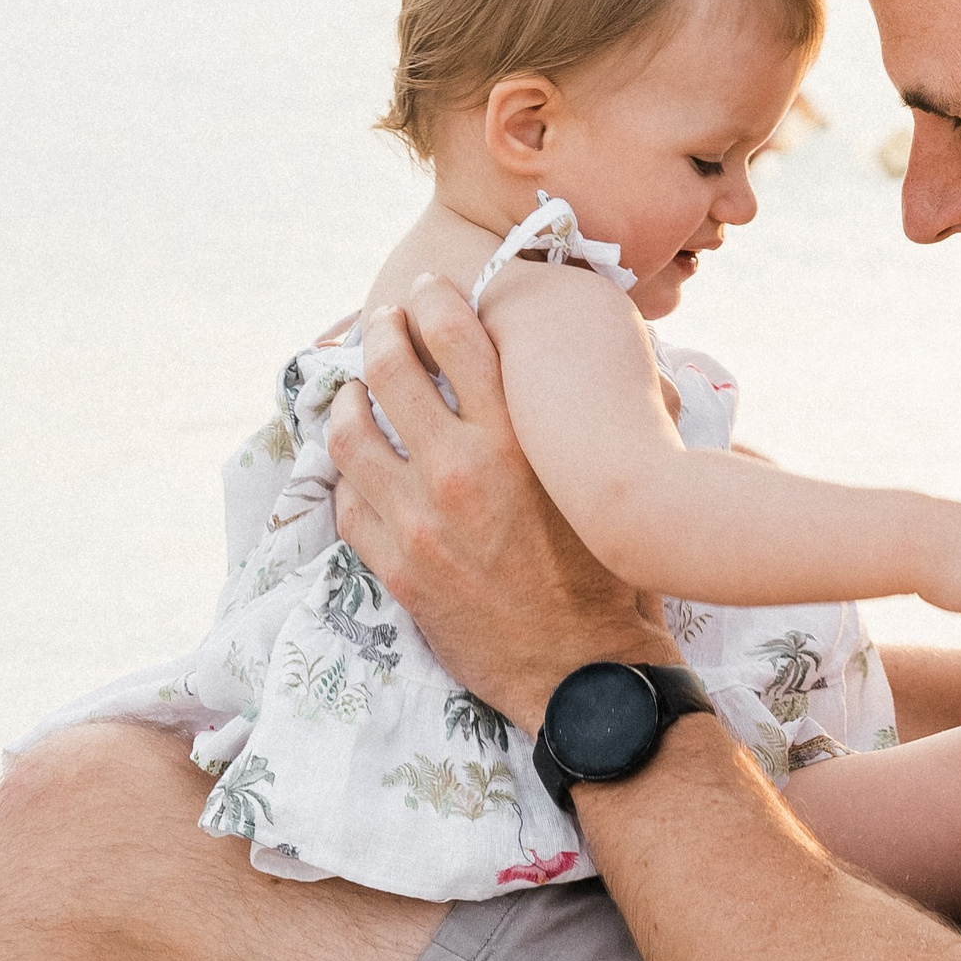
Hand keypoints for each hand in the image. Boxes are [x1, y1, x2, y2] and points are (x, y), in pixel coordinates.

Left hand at [329, 274, 673, 732]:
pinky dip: (350, 479)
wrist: (585, 670)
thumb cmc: (613, 572)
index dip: (432, 299)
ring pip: (349, 435)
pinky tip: (362, 472)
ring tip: (356, 396)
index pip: (454, 335)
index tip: (426, 290)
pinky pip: (347, 504)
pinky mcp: (396, 570)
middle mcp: (461, 471)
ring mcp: (420, 523)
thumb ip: (597, 419)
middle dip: (378, 334)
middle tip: (381, 326)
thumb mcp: (607, 482)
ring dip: (348, 403)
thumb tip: (612, 360)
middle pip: (387, 371)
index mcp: (518, 440)